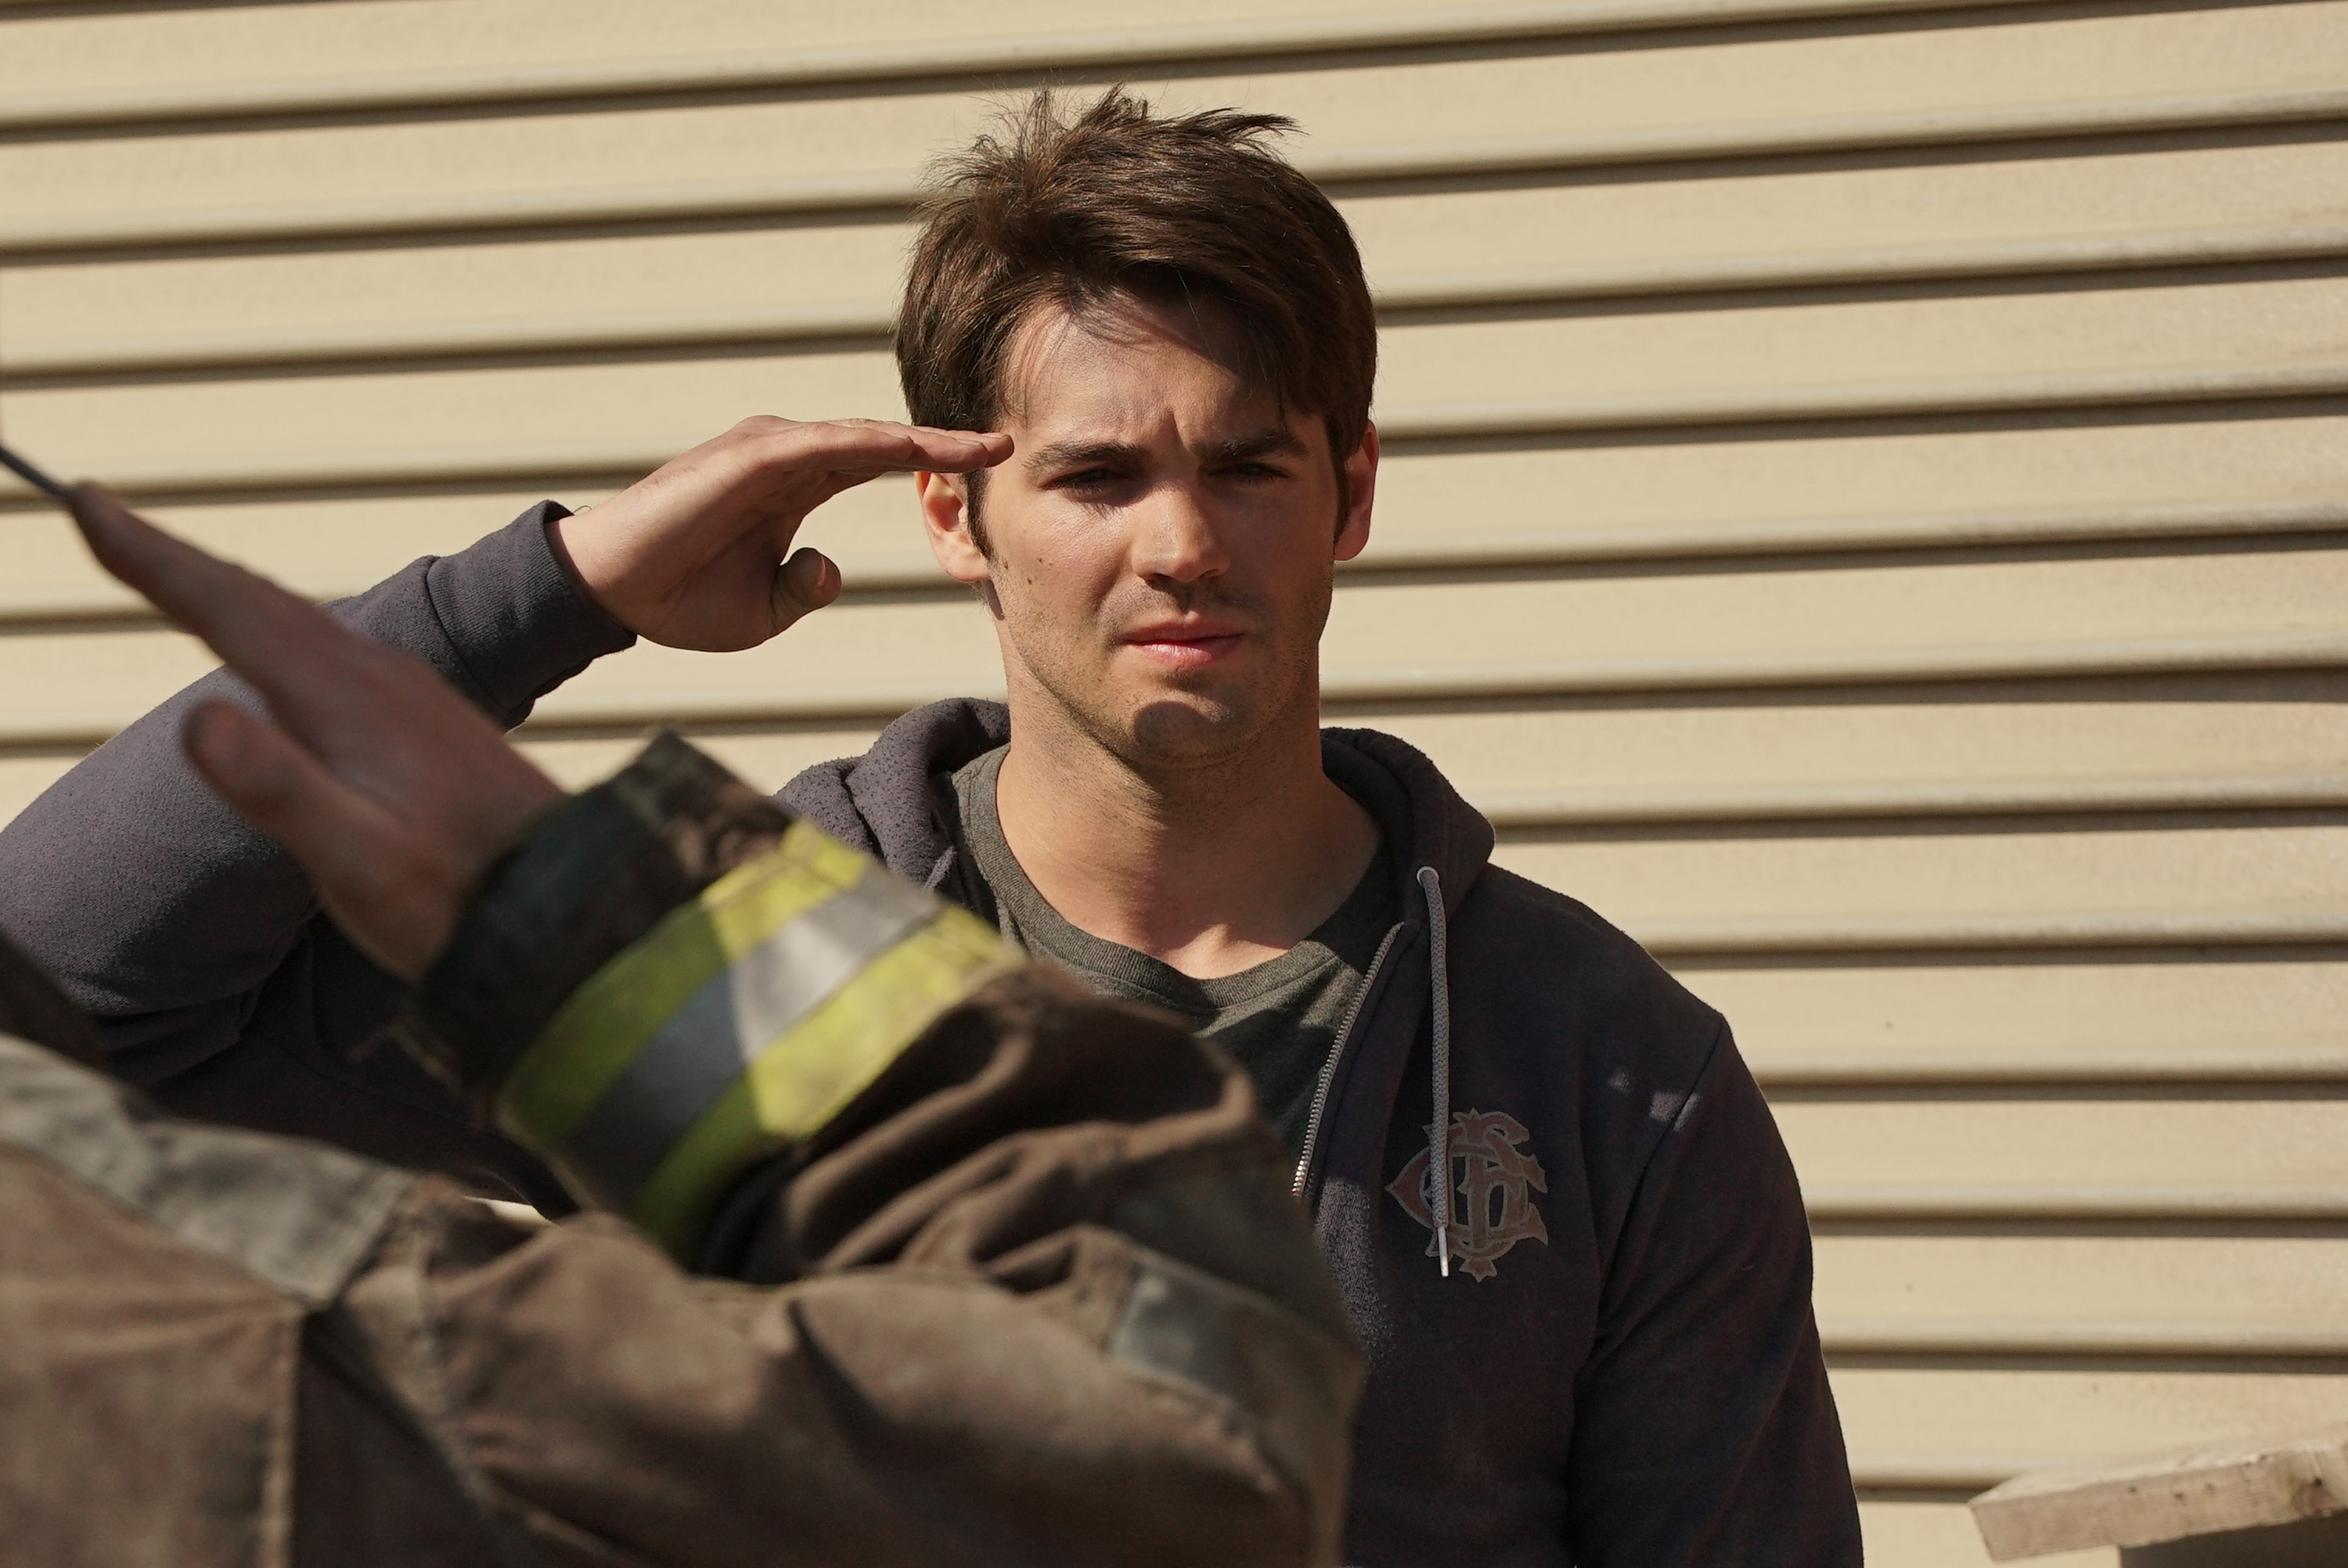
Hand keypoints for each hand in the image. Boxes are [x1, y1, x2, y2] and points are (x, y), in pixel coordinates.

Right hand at [68, 484, 562, 980]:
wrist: (575, 912)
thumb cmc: (456, 902)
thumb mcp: (357, 861)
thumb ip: (280, 789)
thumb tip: (199, 716)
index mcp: (346, 699)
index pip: (228, 609)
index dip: (149, 557)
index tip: (82, 498)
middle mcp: (381, 678)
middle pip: (258, 598)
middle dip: (174, 557)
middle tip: (99, 510)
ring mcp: (411, 695)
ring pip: (299, 619)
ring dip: (228, 586)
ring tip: (172, 566)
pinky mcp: (430, 721)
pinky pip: (334, 648)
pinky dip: (282, 626)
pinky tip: (286, 647)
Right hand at [553, 416, 1011, 650]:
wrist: (612, 592)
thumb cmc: (679, 600)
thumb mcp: (764, 611)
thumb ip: (807, 589)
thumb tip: (833, 569)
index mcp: (794, 487)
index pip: (879, 464)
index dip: (934, 461)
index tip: (991, 466)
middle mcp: (786, 459)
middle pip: (881, 443)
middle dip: (945, 443)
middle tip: (1007, 441)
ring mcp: (766, 452)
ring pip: (860, 438)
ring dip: (922, 440)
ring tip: (979, 445)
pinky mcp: (746, 458)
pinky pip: (821, 447)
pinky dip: (869, 444)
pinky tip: (913, 447)